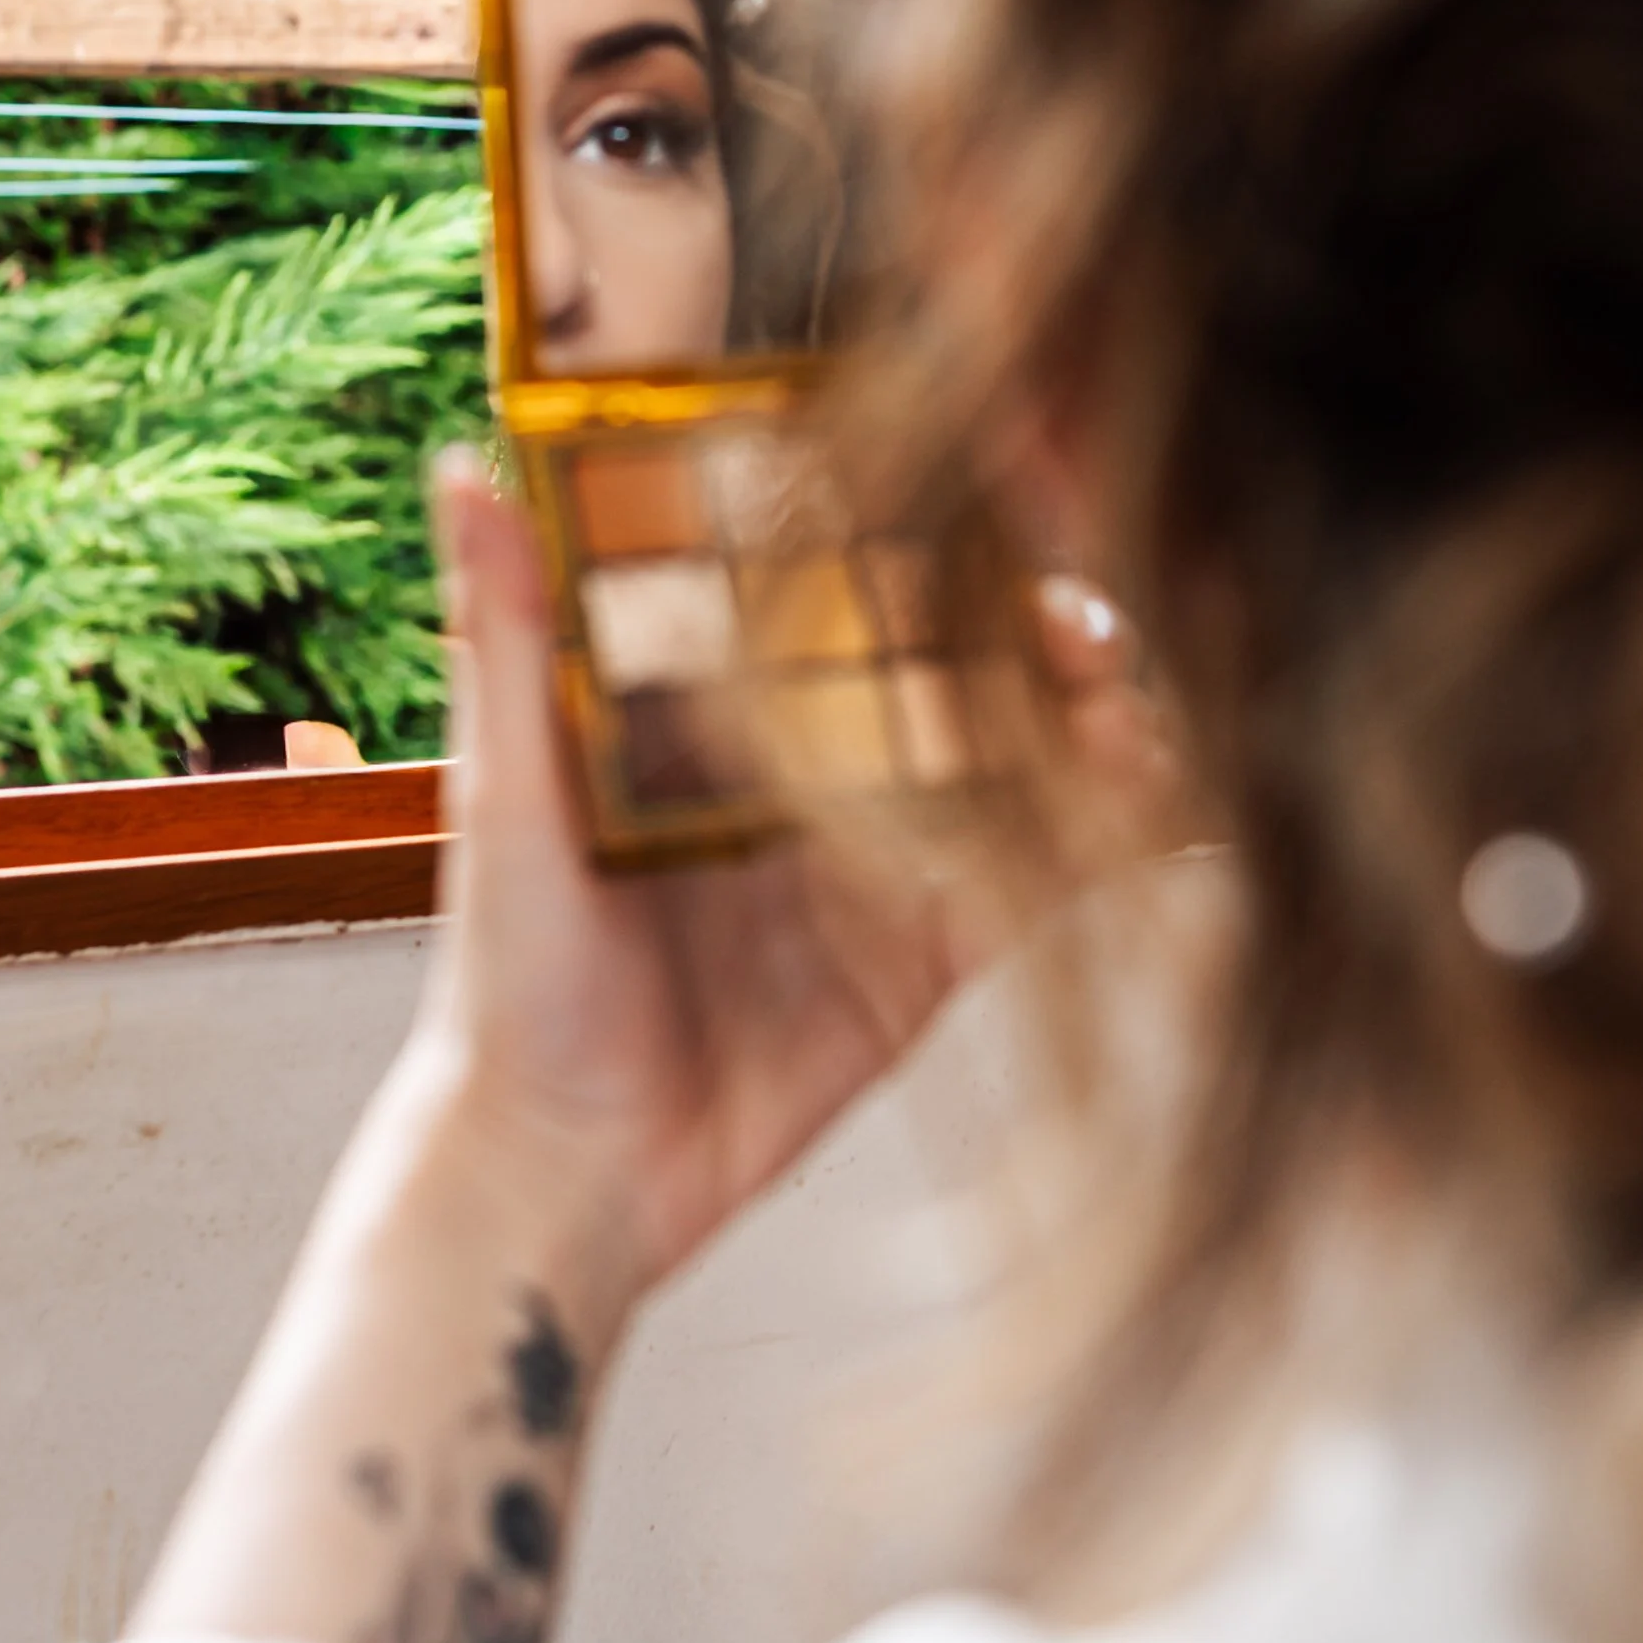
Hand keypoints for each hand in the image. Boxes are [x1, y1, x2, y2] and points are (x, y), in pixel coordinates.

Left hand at [409, 451, 1155, 1320]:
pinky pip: (1040, 882)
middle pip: (954, 658)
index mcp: (723, 707)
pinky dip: (1119, 838)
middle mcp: (815, 765)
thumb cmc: (502, 984)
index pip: (843, 583)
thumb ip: (506, 635)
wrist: (553, 1179)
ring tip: (1141, 703)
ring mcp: (883, 858)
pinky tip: (1182, 800)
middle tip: (1088, 612)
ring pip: (1019, 755)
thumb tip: (460, 462)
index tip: (996, 476)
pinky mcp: (928, 955)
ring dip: (1093, 717)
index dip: (927, 526)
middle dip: (1036, 620)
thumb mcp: (500, 794)